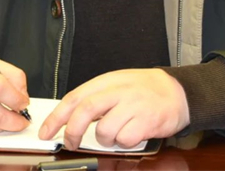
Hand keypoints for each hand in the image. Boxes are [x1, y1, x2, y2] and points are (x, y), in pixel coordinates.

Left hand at [38, 68, 188, 149]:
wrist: (178, 91)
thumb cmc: (144, 90)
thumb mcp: (117, 84)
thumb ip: (95, 97)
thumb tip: (69, 118)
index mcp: (107, 81)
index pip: (75, 97)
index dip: (57, 117)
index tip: (46, 132)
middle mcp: (119, 91)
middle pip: (85, 111)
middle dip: (73, 131)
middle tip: (70, 142)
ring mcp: (133, 105)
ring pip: (105, 130)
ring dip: (105, 139)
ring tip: (115, 134)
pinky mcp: (147, 121)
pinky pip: (125, 140)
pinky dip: (124, 142)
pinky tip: (131, 134)